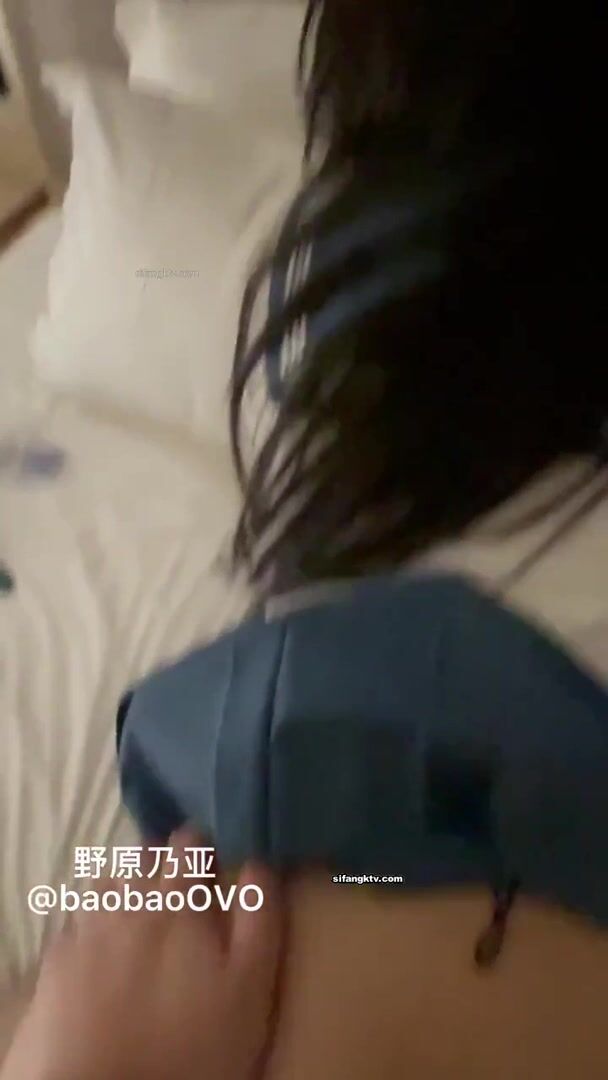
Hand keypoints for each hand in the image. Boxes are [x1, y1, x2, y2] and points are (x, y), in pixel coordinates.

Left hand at [2, 830, 283, 1079]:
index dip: (205, 846)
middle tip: (181, 889)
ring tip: (143, 913)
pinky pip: (77, 920)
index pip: (189, 842)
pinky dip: (92, 921)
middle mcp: (127, 898)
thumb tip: (262, 861)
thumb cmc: (189, 1046)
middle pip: (144, 854)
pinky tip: (103, 945)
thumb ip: (259, 919)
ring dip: (126, 885)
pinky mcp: (56, 960)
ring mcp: (86, 927)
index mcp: (177, 898)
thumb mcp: (248, 988)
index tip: (216, 864)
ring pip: (107, 881)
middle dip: (163, 860)